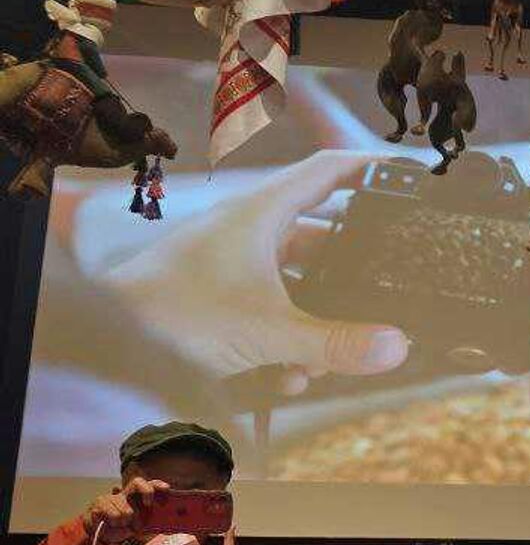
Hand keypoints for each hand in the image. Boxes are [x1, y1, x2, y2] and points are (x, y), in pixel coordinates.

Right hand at [80, 476, 167, 537]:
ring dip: (126, 523)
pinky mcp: (100, 502)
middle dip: (147, 491)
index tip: (167, 489)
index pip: (149, 485)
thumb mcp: (138, 526)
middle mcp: (125, 494)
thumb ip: (149, 523)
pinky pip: (115, 516)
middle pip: (138, 482)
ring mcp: (112, 497)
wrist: (97, 533)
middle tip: (148, 504)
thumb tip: (160, 526)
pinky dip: (116, 525)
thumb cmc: (121, 528)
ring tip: (120, 525)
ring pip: (127, 511)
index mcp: (137, 497)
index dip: (158, 485)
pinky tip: (111, 524)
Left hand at [97, 150, 410, 395]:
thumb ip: (336, 342)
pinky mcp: (224, 298)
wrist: (107, 341)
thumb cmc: (173, 314)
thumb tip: (396, 347)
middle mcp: (251, 232)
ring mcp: (237, 264)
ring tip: (320, 362)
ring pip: (301, 284)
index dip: (371, 168)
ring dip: (318, 324)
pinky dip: (288, 344)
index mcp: (263, 214)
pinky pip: (275, 312)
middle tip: (378, 302)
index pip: (329, 171)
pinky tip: (287, 376)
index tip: (409, 175)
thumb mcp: (268, 331)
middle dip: (350, 280)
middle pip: (324, 239)